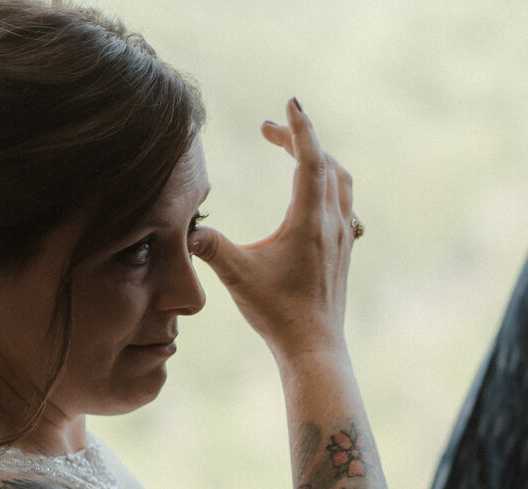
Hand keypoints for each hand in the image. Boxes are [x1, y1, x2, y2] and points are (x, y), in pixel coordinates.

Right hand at [190, 97, 355, 364]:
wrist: (313, 348)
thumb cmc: (277, 313)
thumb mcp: (236, 275)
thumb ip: (209, 246)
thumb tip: (182, 227)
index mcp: (309, 222)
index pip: (311, 160)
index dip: (300, 128)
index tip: (290, 103)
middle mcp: (332, 224)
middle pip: (325, 164)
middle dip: (299, 139)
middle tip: (267, 131)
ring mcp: (343, 238)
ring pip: (341, 183)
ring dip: (319, 160)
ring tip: (291, 153)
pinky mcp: (345, 251)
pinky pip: (346, 206)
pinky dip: (330, 187)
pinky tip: (317, 198)